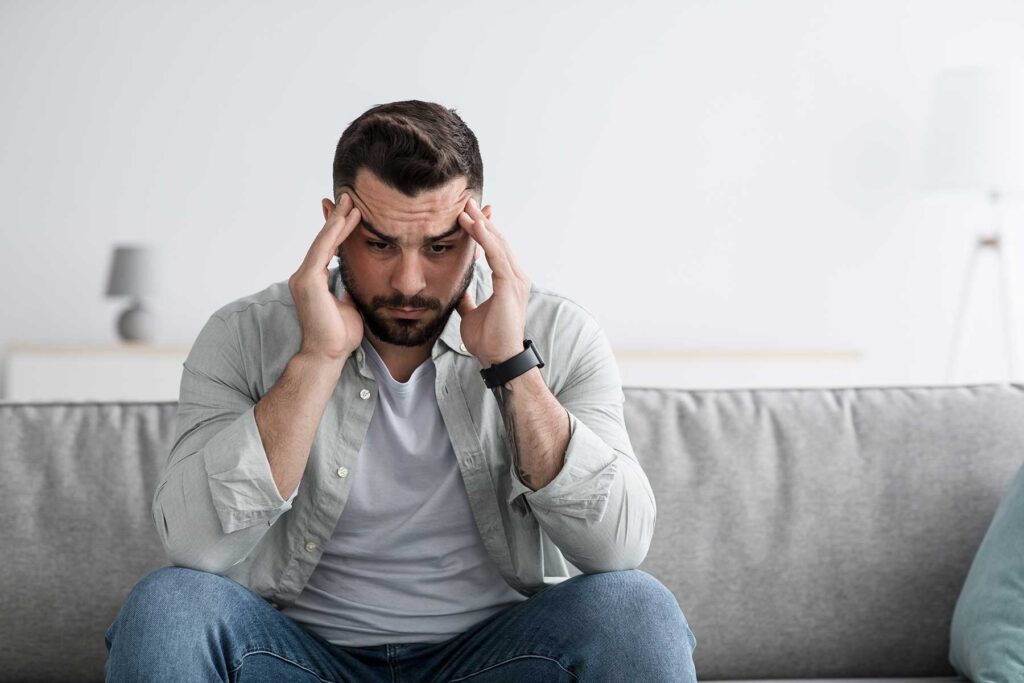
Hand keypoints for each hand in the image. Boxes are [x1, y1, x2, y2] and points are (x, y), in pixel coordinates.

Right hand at [288, 193, 363, 361]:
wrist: (328, 354)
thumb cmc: (339, 335)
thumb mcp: (348, 306)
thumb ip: (347, 291)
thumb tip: (354, 283)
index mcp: (313, 281)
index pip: (327, 249)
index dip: (338, 230)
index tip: (350, 213)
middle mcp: (304, 276)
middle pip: (323, 241)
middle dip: (336, 218)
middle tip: (349, 197)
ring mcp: (304, 277)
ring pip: (322, 241)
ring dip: (337, 220)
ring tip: (351, 202)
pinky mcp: (308, 280)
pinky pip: (323, 250)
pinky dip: (334, 233)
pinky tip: (346, 219)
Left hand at [456, 197, 530, 365]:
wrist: (499, 359)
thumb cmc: (489, 340)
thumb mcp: (472, 313)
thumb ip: (469, 299)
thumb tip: (459, 291)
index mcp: (508, 281)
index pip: (495, 248)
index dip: (482, 231)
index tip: (467, 216)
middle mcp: (516, 276)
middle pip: (498, 240)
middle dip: (481, 221)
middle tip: (465, 202)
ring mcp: (516, 280)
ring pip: (498, 244)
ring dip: (481, 225)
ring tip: (465, 208)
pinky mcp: (510, 285)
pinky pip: (497, 256)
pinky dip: (486, 239)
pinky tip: (474, 226)